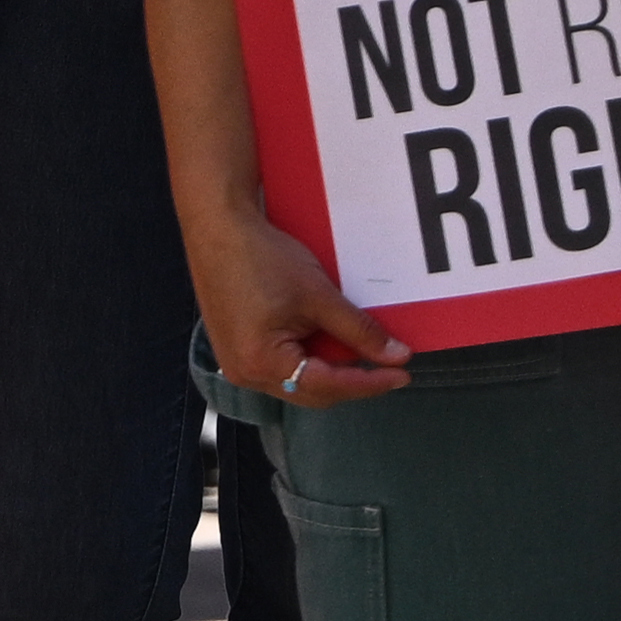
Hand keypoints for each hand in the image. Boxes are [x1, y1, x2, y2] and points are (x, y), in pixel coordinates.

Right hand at [182, 199, 412, 414]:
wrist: (217, 228)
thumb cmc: (263, 259)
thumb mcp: (319, 296)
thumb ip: (359, 331)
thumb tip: (397, 356)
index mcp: (262, 364)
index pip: (328, 386)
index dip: (369, 382)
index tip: (403, 374)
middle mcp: (245, 373)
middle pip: (310, 393)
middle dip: (349, 383)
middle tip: (386, 367)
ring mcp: (236, 363)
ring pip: (295, 382)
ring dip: (328, 372)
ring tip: (358, 354)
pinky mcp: (234, 348)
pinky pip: (279, 368)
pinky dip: (307, 360)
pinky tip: (325, 343)